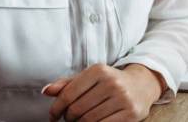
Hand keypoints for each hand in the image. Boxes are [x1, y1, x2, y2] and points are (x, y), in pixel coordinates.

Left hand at [43, 63, 163, 121]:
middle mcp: (112, 82)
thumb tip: (46, 91)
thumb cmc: (110, 83)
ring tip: (81, 121)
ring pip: (88, 121)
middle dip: (68, 118)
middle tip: (69, 119)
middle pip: (77, 109)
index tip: (53, 116)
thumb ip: (67, 84)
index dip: (56, 108)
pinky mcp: (131, 114)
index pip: (68, 94)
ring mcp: (123, 98)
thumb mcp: (90, 78)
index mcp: (99, 70)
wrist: (142, 86)